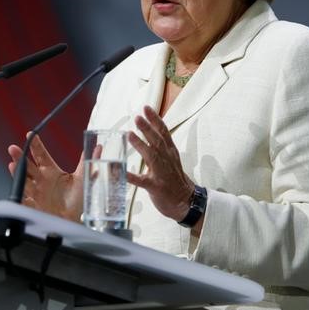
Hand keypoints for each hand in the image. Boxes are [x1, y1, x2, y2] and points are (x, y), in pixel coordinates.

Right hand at [7, 134, 83, 221]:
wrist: (72, 222)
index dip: (36, 145)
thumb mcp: (83, 179)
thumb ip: (88, 162)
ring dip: (17, 172)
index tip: (30, 135)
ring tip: (12, 164)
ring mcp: (36, 192)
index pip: (42, 155)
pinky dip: (20, 194)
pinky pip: (24, 198)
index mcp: (51, 172)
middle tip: (14, 148)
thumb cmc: (76, 202)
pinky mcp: (33, 205)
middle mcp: (41, 180)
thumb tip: (98, 147)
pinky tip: (17, 188)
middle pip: (28, 165)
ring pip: (24, 179)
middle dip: (20, 156)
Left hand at [127, 106, 194, 221]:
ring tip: (130, 134)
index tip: (146, 108)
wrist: (186, 201)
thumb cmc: (175, 179)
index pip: (163, 132)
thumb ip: (161, 147)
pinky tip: (122, 172)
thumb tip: (151, 133)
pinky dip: (132, 176)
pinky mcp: (155, 187)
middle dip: (147, 128)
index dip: (155, 119)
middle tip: (137, 117)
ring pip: (151, 156)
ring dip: (140, 145)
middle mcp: (166, 159)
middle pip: (157, 141)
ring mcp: (161, 173)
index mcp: (169, 152)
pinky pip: (142, 181)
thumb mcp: (171, 159)